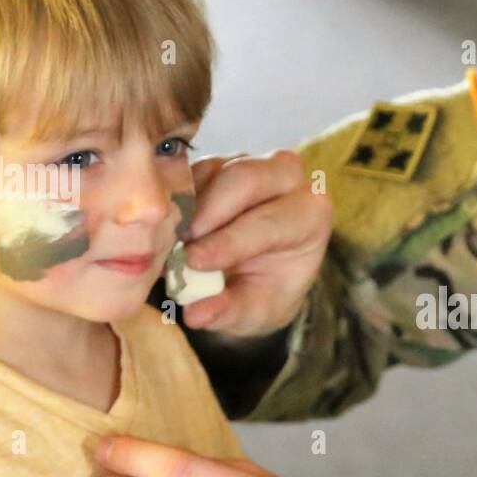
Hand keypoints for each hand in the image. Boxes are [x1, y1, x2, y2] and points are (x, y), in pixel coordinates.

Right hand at [180, 150, 331, 338]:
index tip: (193, 261)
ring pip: (213, 170)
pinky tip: (166, 228)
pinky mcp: (218, 162)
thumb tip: (195, 315)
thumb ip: (229, 312)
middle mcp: (287, 178)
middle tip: (178, 245)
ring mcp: (251, 163)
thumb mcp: (253, 312)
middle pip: (244, 178)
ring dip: (187, 206)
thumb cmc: (264, 292)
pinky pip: (191, 170)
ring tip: (170, 243)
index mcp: (311, 214)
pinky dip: (175, 198)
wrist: (256, 275)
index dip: (229, 242)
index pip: (269, 222)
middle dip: (207, 212)